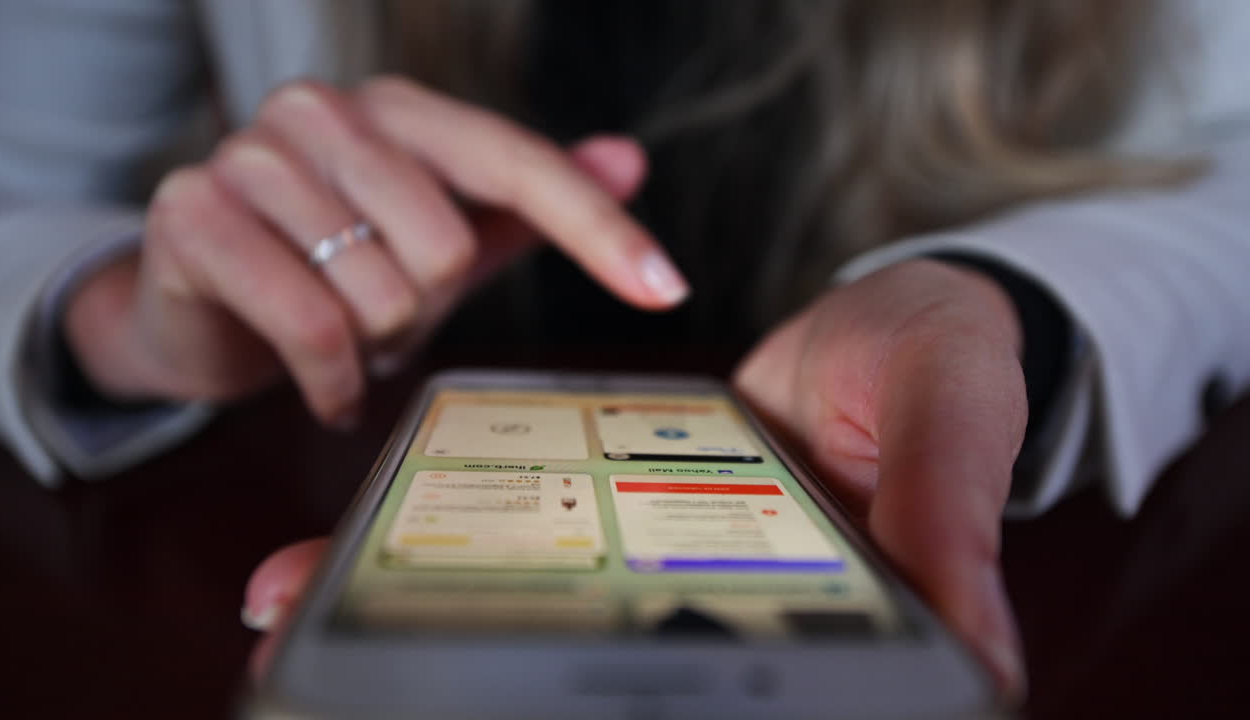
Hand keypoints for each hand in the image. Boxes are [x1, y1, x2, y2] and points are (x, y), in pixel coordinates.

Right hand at [64, 77, 687, 424]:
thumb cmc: (334, 267)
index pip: (517, 164)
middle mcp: (323, 113)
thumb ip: (526, 202)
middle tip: (387, 322)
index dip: (597, 229)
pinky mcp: (194, 217)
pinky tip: (330, 390)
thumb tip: (630, 159)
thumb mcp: (439, 238)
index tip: (666, 289)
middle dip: (425, 314)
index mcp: (397, 111)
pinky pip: (309, 324)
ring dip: (374, 347)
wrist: (201, 301)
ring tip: (345, 338)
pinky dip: (333, 380)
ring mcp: (251, 157)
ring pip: (378, 292)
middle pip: (445, 248)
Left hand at [239, 260, 1025, 695]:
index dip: (615, 705)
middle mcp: (721, 609)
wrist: (905, 311)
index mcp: (807, 615)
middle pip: (592, 664)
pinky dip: (466, 532)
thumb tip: (983, 663)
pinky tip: (368, 543)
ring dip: (431, 612)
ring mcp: (668, 560)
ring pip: (543, 604)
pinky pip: (543, 525)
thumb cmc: (948, 374)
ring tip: (307, 618)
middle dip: (480, 677)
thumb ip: (946, 525)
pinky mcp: (632, 505)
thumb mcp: (950, 430)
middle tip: (356, 681)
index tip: (511, 710)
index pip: (712, 687)